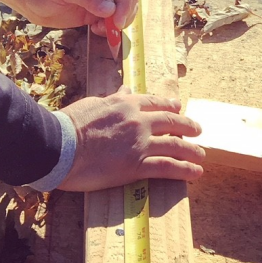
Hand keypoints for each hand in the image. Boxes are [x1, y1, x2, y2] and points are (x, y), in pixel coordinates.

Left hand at [0, 0, 136, 36]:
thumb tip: (110, 8)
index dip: (125, 2)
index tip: (116, 20)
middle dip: (125, 15)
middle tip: (111, 28)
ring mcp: (99, 2)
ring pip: (122, 12)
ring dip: (117, 24)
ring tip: (99, 29)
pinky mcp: (94, 15)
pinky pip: (110, 23)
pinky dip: (109, 30)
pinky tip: (95, 31)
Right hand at [57, 87, 205, 191]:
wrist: (60, 145)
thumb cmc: (70, 123)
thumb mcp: (93, 103)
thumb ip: (113, 99)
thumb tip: (125, 90)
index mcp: (125, 104)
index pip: (154, 102)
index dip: (169, 105)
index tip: (178, 106)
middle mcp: (138, 121)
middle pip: (171, 122)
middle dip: (188, 126)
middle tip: (197, 130)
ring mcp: (140, 144)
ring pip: (176, 145)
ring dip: (192, 150)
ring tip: (201, 154)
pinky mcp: (138, 166)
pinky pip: (169, 167)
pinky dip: (186, 170)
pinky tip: (195, 172)